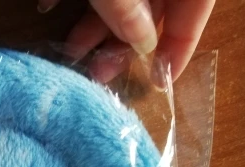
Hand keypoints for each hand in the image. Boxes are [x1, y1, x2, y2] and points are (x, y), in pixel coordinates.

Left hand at [38, 0, 214, 82]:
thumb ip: (126, 6)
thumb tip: (140, 40)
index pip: (196, 7)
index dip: (182, 45)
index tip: (163, 80)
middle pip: (153, 6)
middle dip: (122, 41)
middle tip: (100, 73)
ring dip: (93, 24)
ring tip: (71, 50)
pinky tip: (47, 6)